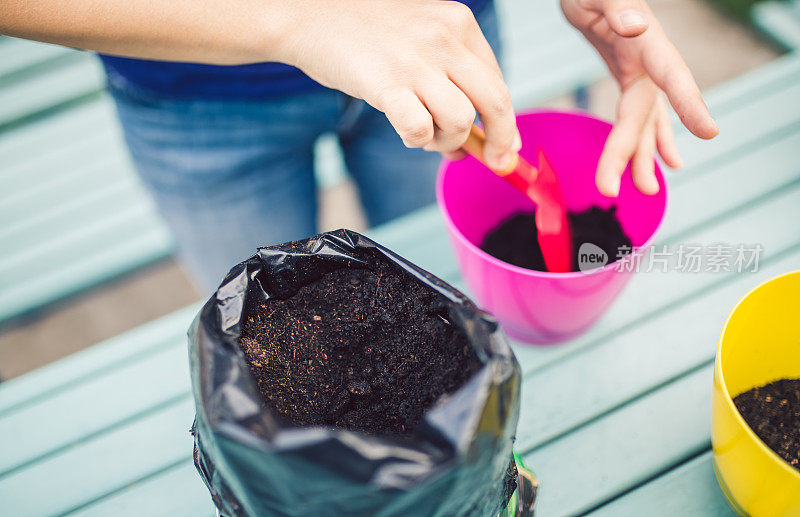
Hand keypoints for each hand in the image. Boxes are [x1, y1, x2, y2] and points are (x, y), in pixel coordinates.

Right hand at [276, 0, 519, 168]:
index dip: (507, 120)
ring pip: (461, 120)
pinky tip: (404, 131)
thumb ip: (451, 79)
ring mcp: (415, 61)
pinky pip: (420, 130)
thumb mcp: (420, 38)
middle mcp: (443, 38)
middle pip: (495, 102)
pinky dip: (417, 140)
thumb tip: (477, 137)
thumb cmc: (362, 32)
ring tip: (427, 136)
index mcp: (457, 22)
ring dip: (447, 141)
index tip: (506, 144)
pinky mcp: (386, 84)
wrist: (309, 15)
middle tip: (495, 162)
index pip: (498, 80)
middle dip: (500, 141)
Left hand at [561, 0, 718, 195]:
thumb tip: (638, 26)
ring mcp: (642, 70)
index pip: (671, 75)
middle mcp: (651, 59)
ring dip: (643, 156)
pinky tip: (659, 162)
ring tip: (647, 189)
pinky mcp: (629, 75)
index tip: (710, 132)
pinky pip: (639, 114)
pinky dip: (646, 139)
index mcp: (647, 40)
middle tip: (611, 189)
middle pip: (643, 113)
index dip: (689, 104)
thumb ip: (619, 5)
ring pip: (645, 121)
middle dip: (631, 153)